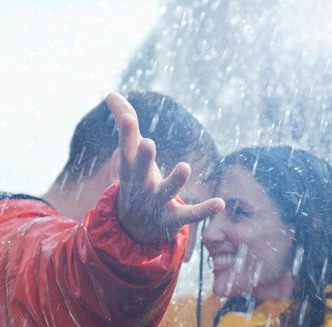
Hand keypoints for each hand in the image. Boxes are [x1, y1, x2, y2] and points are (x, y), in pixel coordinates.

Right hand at [105, 92, 223, 243]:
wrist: (134, 227)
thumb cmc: (136, 179)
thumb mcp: (129, 154)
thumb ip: (124, 123)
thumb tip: (110, 93)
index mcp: (130, 169)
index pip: (126, 149)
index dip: (127, 134)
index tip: (127, 118)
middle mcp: (141, 186)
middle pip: (139, 172)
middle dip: (144, 158)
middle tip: (148, 143)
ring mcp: (157, 204)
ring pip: (165, 192)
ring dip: (175, 181)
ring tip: (185, 166)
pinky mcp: (173, 219)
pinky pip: (190, 215)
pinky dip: (204, 210)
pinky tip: (221, 203)